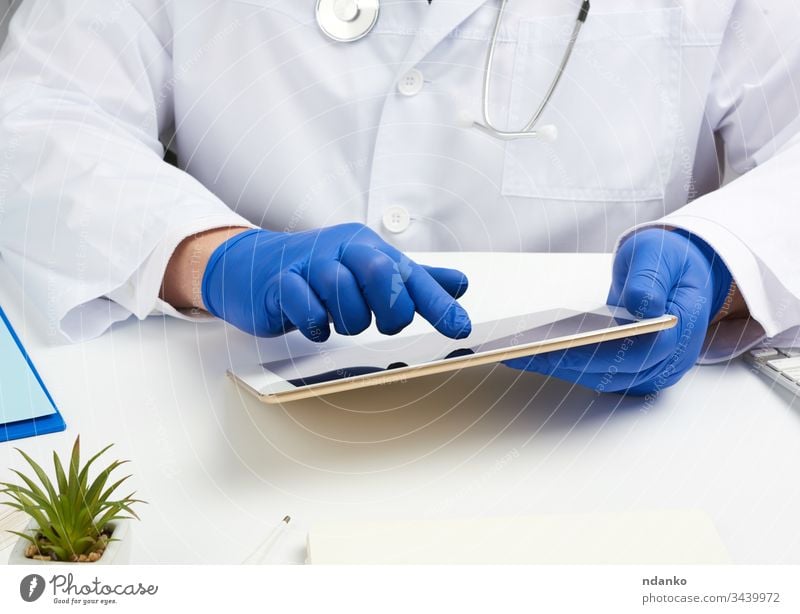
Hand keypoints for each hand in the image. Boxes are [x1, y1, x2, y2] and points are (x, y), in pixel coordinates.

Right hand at [200, 223, 471, 340]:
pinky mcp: (279, 284)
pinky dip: (316, 325)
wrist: (251, 266)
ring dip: (349, 321)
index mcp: (367, 246)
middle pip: (380, 273)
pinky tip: (315, 324)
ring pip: (342, 294)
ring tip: (341, 320)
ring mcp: (307, 264)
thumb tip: (460, 285)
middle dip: (390, 310)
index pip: (411, 273)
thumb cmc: (316, 271)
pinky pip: (306, 309)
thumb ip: (414, 280)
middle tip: (383, 323)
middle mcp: (340, 249)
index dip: (438, 303)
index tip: (461, 328)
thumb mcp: (369, 271)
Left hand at [504, 229, 732, 394]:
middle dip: (566, 364)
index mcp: (683, 327)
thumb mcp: (659, 254)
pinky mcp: (632, 371)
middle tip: (521, 353)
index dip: (600, 353)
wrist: (676, 273)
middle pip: (615, 372)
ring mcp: (652, 369)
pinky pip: (598, 375)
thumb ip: (650, 279)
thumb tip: (642, 306)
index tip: (560, 347)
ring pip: (603, 379)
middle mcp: (671, 358)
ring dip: (560, 370)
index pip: (643, 350)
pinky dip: (568, 367)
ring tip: (517, 355)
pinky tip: (535, 355)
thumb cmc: (669, 262)